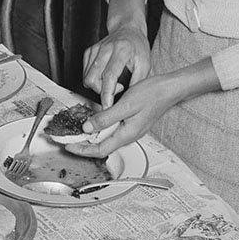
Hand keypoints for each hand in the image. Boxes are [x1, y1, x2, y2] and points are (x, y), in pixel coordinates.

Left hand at [64, 74, 178, 158]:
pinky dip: (101, 129)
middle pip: (102, 147)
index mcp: (127, 134)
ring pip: (107, 139)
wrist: (169, 89)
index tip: (69, 146)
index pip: (100, 150)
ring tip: (79, 132)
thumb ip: (106, 118)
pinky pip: (113, 131)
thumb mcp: (126, 105)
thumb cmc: (152, 94)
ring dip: (92, 137)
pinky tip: (96, 122)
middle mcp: (129, 135)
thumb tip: (88, 128)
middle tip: (69, 140)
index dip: (82, 150)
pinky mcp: (132, 123)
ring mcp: (131, 130)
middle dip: (84, 145)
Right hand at [82, 25, 150, 108]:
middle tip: (116, 89)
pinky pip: (85, 72)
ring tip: (111, 83)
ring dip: (97, 87)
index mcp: (122, 50)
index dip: (107, 93)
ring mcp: (95, 49)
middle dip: (101, 92)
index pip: (110, 75)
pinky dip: (93, 80)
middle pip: (93, 78)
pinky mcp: (89, 51)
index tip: (107, 106)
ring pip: (86, 77)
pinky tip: (103, 77)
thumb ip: (137, 82)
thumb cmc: (138, 47)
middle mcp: (106, 48)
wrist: (128, 30)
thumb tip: (129, 101)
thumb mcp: (145, 64)